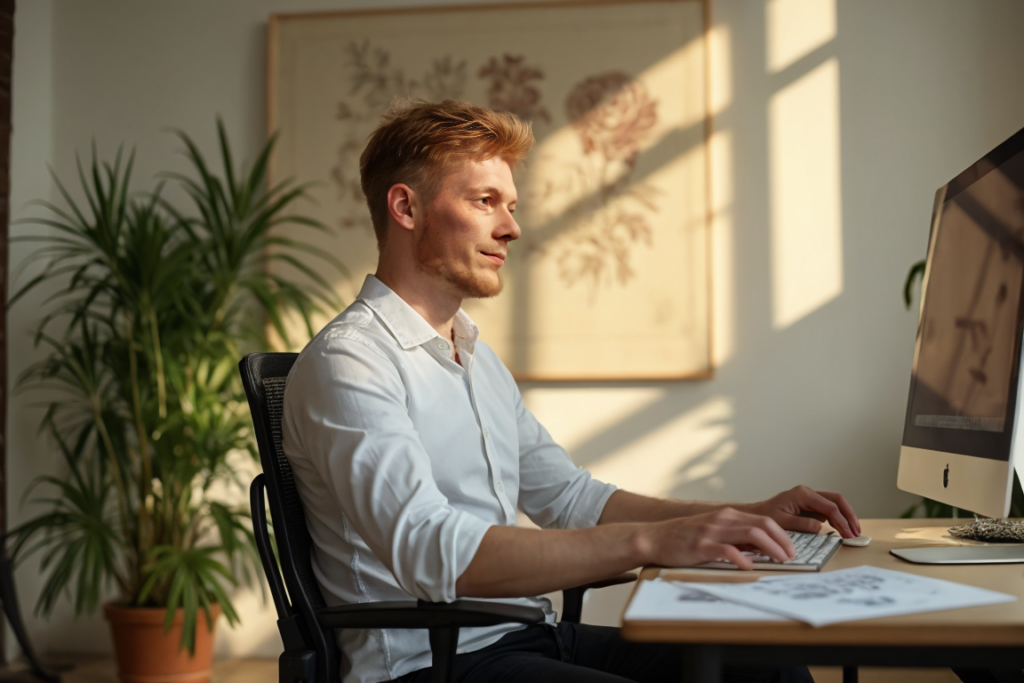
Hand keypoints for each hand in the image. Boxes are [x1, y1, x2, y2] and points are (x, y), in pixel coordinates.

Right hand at [643, 507, 795, 569]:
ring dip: (771, 549)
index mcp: (726, 515)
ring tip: (779, 561)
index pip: (763, 520)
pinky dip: (743, 559)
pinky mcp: (701, 546)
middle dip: (782, 541)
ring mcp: (711, 531)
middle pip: (762, 525)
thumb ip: (734, 537)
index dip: (781, 535)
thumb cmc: (684, 539)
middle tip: (791, 556)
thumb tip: (761, 548)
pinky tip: (749, 568)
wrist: (654, 538)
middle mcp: (721, 519)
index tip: (790, 549)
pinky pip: (728, 551)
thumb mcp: (712, 532)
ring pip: (751, 535)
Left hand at [744, 485, 860, 537]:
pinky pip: (829, 509)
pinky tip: (843, 530)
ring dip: (846, 517)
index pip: (829, 506)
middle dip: (849, 515)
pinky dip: (838, 519)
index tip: (848, 533)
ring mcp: (811, 498)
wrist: (757, 514)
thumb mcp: (782, 522)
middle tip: (856, 532)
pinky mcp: (811, 505)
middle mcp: (808, 493)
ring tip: (853, 533)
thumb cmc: (766, 517)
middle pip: (837, 500)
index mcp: (802, 494)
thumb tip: (821, 526)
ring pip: (835, 503)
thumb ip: (802, 524)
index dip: (841, 520)